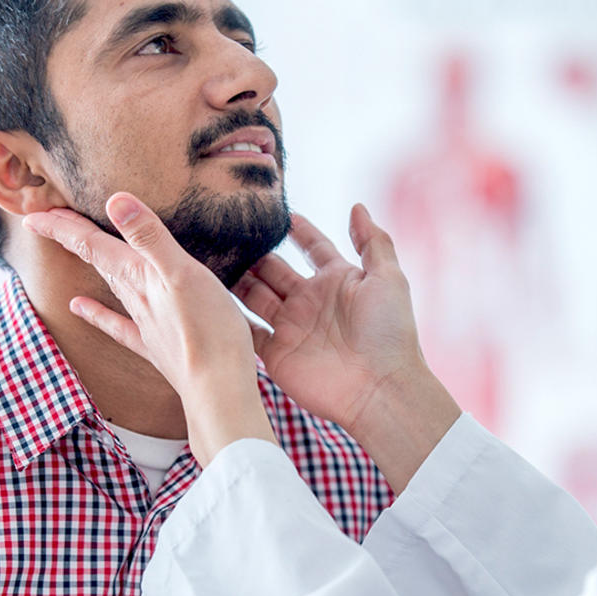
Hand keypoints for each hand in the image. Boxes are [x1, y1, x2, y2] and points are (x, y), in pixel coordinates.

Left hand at [22, 192, 275, 463]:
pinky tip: (80, 308)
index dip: (63, 228)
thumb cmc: (208, 330)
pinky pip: (118, 326)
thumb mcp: (182, 273)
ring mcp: (145, 323)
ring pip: (109, 286)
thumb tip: (114, 200)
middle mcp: (136, 297)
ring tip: (73, 247)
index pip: (93, 245)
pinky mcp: (156, 346)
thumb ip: (149, 237)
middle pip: (98, 260)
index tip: (31, 215)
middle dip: (73, 237)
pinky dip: (97, 315)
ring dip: (91, 264)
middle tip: (47, 218)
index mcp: (140, 277)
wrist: (218, 388)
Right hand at [235, 205, 459, 489]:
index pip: (312, 247)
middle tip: (224, 231)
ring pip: (254, 295)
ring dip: (235, 278)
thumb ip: (373, 241)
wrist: (379, 388)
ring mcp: (291, 327)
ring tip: (207, 255)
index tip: (273, 210)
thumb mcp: (388, 278)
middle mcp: (310, 300)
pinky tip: (207, 296)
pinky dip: (228, 316)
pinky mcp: (275, 354)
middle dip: (253, 251)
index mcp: (337, 279)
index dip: (296, 229)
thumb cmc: (389, 332)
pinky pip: (246, 331)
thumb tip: (357, 207)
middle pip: (274, 269)